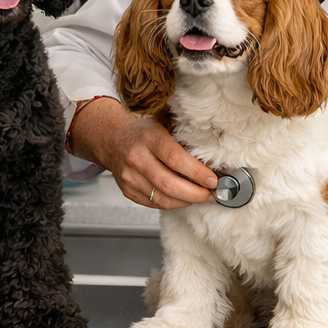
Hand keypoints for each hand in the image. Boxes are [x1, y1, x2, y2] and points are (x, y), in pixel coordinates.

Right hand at [69, 98, 215, 209]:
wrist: (113, 138)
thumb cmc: (143, 131)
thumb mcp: (163, 123)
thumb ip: (184, 138)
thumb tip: (215, 159)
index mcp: (148, 137)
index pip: (175, 158)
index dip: (196, 172)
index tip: (213, 180)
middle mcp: (136, 158)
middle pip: (169, 184)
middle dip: (196, 194)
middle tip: (212, 194)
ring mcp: (129, 177)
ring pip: (162, 199)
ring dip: (186, 202)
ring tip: (201, 197)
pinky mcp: (128, 191)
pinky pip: (154, 204)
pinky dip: (173, 204)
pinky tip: (184, 198)